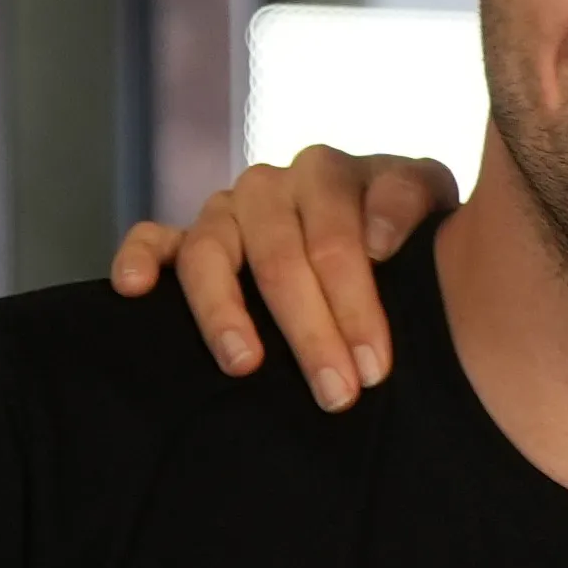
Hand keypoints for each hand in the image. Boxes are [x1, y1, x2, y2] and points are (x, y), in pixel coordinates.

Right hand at [107, 145, 455, 410]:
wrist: (390, 241)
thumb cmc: (408, 233)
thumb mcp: (432, 208)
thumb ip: (413, 203)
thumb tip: (378, 239)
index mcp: (329, 174)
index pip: (336, 237)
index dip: (356, 304)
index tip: (375, 366)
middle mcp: (270, 188)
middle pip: (278, 256)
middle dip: (309, 330)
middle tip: (336, 392)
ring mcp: (224, 212)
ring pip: (209, 252)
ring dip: (224, 312)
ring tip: (245, 365)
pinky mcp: (184, 238)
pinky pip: (150, 238)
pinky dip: (138, 258)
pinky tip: (135, 290)